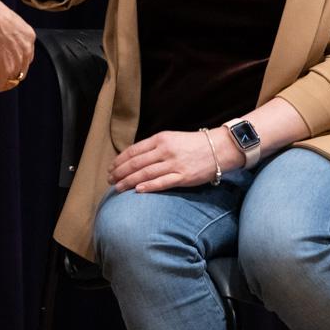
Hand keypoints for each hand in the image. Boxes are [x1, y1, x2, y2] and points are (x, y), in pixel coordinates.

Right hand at [0, 0, 35, 100]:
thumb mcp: (3, 18)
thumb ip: (3, 29)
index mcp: (27, 36)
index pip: (24, 55)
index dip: (12, 62)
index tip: (0, 63)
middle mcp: (24, 51)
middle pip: (18, 70)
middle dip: (4, 76)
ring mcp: (13, 64)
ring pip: (7, 81)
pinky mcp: (0, 73)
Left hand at [108, 128, 234, 192]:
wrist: (219, 148)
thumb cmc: (194, 144)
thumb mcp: (171, 138)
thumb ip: (154, 147)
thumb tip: (134, 158)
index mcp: (161, 139)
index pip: (134, 150)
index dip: (120, 160)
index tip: (111, 168)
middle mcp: (165, 150)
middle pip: (136, 163)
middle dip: (120, 172)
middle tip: (110, 180)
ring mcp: (174, 164)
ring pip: (145, 174)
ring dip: (129, 181)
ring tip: (118, 188)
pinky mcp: (184, 177)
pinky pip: (162, 182)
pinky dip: (148, 186)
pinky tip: (137, 190)